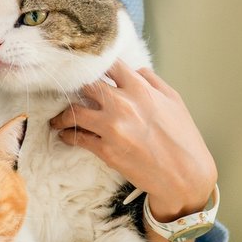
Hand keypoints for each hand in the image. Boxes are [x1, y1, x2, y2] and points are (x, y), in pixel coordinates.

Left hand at [48, 59, 216, 219]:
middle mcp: (123, 104)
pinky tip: (65, 135)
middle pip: (85, 85)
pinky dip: (68, 135)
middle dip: (74, 87)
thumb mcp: (174, 100)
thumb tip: (135, 70)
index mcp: (140, 89)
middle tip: (65, 92)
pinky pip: (78, 138)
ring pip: (74, 112)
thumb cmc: (183, 138)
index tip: (85, 68)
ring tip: (57, 119)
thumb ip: (152, 81)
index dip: (95, 64)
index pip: (109, 65)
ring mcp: (112, 127)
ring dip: (63, 115)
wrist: (184, 176)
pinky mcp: (106, 150)